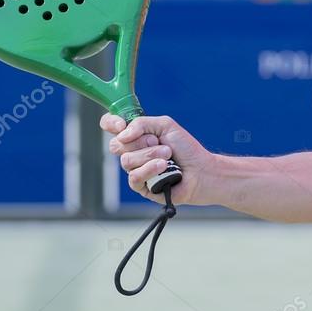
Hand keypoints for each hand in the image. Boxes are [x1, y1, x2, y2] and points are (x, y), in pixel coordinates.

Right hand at [99, 113, 214, 205]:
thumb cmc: (185, 148)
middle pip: (115, 145)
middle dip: (139, 142)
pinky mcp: (141, 186)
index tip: (120, 125)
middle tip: (158, 142)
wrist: (201, 170)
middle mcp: (132, 152)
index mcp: (136, 135)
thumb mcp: (165, 125)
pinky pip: (134, 177)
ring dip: (150, 155)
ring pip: (126, 161)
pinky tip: (164, 167)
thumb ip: (141, 123)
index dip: (110, 123)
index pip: (110, 126)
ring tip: (168, 156)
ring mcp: (135, 169)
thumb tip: (122, 135)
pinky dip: (150, 169)